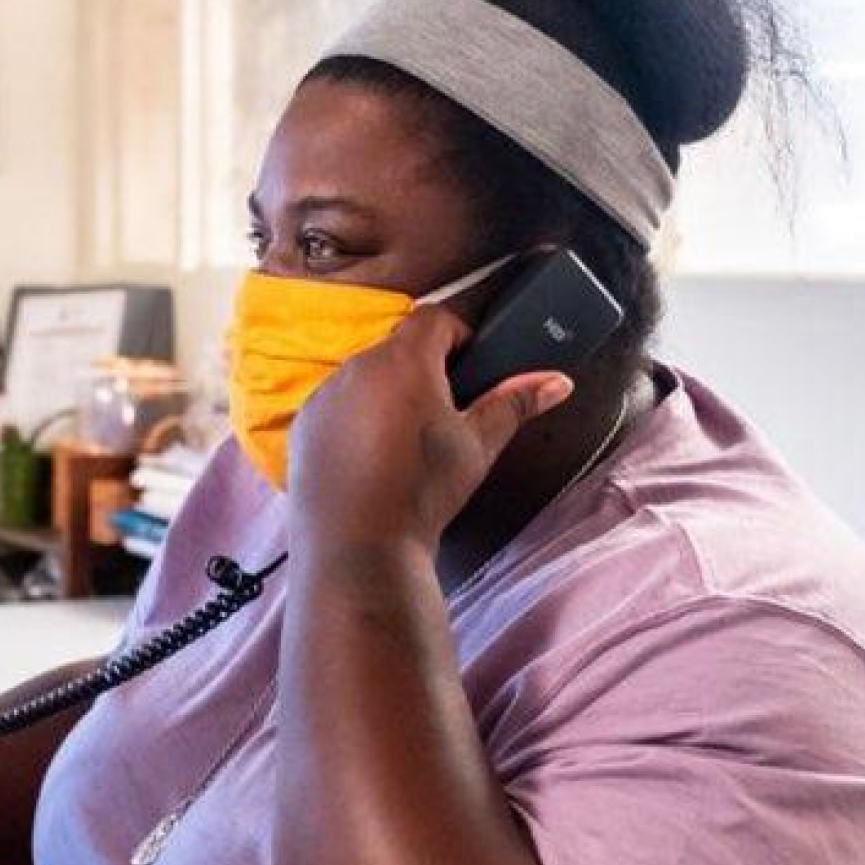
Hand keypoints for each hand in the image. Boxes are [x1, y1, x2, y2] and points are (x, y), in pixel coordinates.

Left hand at [286, 305, 571, 553]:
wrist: (360, 546)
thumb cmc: (424, 491)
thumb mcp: (478, 445)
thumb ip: (514, 403)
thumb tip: (560, 382)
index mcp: (404, 361)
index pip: (434, 319)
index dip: (458, 335)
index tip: (469, 367)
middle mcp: (358, 366)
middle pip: (398, 348)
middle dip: (423, 370)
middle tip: (444, 414)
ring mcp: (325, 395)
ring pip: (366, 377)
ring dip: (387, 394)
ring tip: (406, 443)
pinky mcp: (305, 424)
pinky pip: (336, 406)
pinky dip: (354, 419)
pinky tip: (371, 459)